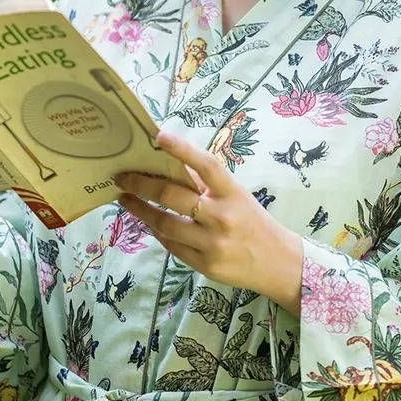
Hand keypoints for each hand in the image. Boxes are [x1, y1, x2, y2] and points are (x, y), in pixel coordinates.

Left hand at [115, 131, 303, 314]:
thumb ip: (207, 184)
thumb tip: (171, 164)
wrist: (278, 263)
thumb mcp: (237, 196)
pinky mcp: (204, 264)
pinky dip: (155, 230)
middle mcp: (222, 217)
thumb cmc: (253, 222)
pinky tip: (146, 220)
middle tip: (122, 176)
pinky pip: (171, 245)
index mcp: (233, 193)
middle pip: (173, 196)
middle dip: (142, 184)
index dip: (182, 149)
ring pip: (164, 223)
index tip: (159, 136)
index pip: (206, 165)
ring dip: (140, 209)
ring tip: (125, 198)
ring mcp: (212, 243)